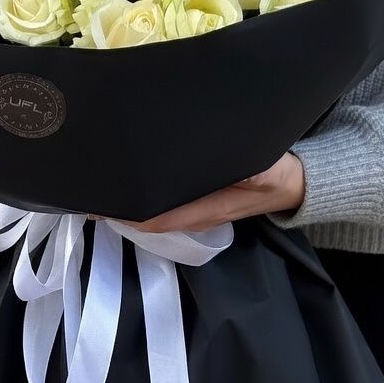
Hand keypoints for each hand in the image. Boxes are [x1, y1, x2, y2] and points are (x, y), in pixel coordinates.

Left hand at [98, 152, 305, 233]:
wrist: (294, 183)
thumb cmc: (275, 174)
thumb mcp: (261, 168)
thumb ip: (239, 169)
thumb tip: (211, 163)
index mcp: (203, 211)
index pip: (152, 219)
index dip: (121, 214)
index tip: (95, 199)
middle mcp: (192, 215)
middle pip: (145, 216)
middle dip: (117, 203)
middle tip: (89, 179)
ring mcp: (194, 209)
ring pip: (152, 208)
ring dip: (128, 195)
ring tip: (102, 173)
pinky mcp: (197, 198)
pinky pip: (163, 198)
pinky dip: (143, 188)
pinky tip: (132, 170)